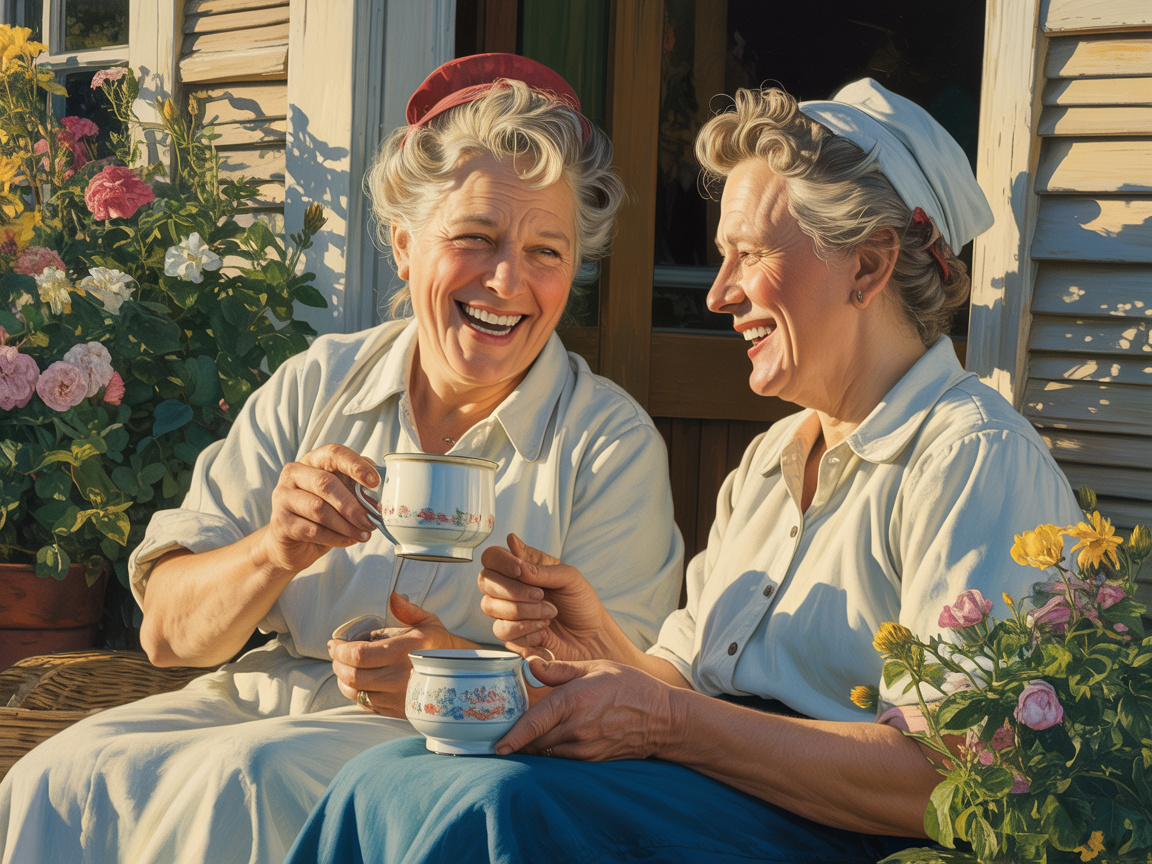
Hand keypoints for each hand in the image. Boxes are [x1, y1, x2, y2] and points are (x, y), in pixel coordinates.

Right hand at [258, 444, 378, 574]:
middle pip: (325, 483)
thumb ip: (358, 486)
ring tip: (363, 534)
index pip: (333, 453)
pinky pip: (312, 530)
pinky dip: (336, 537)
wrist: (294, 544)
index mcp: (312, 461)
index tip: (375, 481)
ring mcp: (282, 498)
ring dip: (346, 524)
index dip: (355, 465)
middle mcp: (293, 474)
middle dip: (353, 505)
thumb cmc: (323, 514)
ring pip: (318, 508)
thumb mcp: (342, 495)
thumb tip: (382, 487)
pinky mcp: (280, 523)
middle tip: (371, 520)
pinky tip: (349, 540)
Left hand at [329, 593, 456, 716]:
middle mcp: (399, 678)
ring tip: (344, 666)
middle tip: (337, 654)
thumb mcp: (430, 623)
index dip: (341, 650)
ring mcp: (396, 698)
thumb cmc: (440, 647)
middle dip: (337, 663)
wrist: (458, 679)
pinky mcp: (395, 710)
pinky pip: (364, 704)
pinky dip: (354, 692)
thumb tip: (394, 596)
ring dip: (342, 679)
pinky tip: (358, 682)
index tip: (335, 643)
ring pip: (355, 692)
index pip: (360, 655)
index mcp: (405, 652)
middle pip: (352, 676)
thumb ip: (408, 610)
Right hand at [478, 534, 621, 661]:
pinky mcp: (510, 636)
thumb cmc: (581, 603)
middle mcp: (508, 589)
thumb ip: (538, 565)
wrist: (591, 638)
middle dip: (514, 589)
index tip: (519, 570)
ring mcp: (506, 613)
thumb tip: (511, 542)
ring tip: (549, 613)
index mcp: (521, 569)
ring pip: (491, 607)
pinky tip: (544, 630)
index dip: (500, 562)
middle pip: (485, 581)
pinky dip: (526, 629)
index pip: (492, 557)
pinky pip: (503, 631)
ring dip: (523, 611)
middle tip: (541, 595)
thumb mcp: (568, 577)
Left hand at [495, 658, 676, 761]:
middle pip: (535, 742)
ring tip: (525, 738)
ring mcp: (585, 748)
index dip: (513, 737)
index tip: (498, 746)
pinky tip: (551, 741)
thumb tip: (529, 665)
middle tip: (504, 735)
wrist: (663, 719)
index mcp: (574, 700)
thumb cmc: (630, 686)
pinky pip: (563, 758)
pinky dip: (552, 752)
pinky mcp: (592, 760)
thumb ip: (559, 670)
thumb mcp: (595, 667)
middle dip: (519, 741)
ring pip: (547, 752)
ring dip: (534, 747)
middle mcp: (576, 728)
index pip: (534, 723)